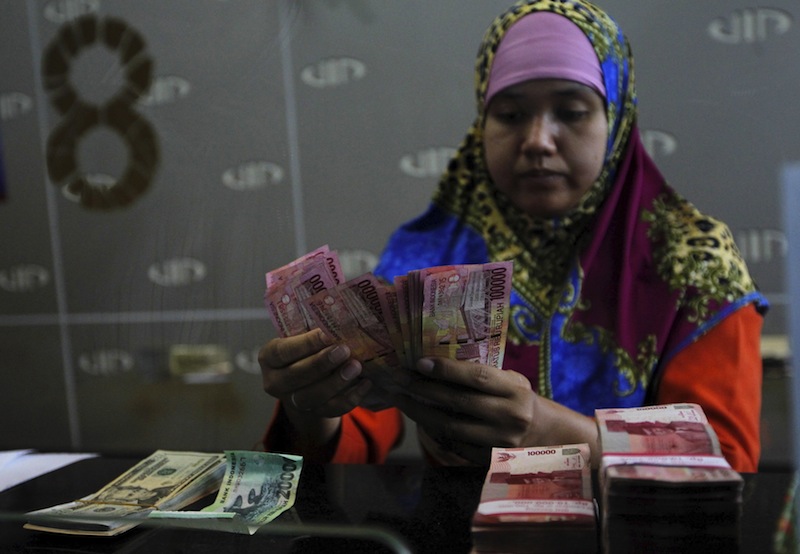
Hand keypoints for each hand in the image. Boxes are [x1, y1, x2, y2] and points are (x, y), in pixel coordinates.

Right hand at [259, 328, 372, 417]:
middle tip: (344, 350)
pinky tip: (365, 383)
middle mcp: (275, 382)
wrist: (307, 381)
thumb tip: (341, 319)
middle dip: (322, 363)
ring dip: (336, 382)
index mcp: (269, 357)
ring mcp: (293, 401)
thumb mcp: (301, 336)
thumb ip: (313, 330)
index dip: (305, 344)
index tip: (327, 334)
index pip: (282, 351)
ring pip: (313, 397)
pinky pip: (332, 409)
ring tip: (356, 366)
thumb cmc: (305, 349)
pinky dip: (351, 397)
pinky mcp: (314, 413)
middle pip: (296, 376)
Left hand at [391, 357, 535, 464]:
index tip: (420, 362)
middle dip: (423, 388)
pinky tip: (418, 418)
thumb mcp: (512, 382)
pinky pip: (453, 445)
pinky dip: (433, 431)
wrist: (546, 438)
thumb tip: (438, 363)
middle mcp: (509, 416)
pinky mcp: (489, 461)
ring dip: (420, 412)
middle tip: (398, 377)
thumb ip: (484, 374)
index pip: (477, 377)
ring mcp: (499, 442)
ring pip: (450, 427)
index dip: (447, 370)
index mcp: (515, 391)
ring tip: (400, 398)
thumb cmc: (519, 401)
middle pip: (458, 402)